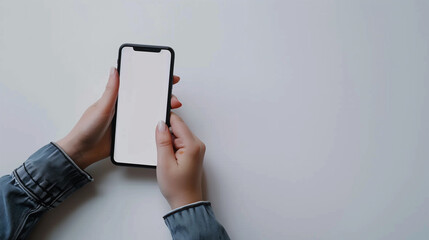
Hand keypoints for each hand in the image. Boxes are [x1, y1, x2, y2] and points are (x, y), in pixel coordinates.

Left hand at [57, 67, 181, 168]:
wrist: (83, 152)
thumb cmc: (87, 128)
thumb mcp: (101, 108)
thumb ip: (111, 90)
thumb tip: (115, 69)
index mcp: (118, 98)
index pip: (139, 85)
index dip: (154, 81)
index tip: (168, 78)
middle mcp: (125, 109)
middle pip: (149, 100)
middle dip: (164, 98)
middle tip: (173, 100)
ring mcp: (129, 122)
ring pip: (149, 114)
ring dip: (161, 112)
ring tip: (170, 113)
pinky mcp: (130, 134)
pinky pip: (145, 129)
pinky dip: (155, 128)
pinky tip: (162, 127)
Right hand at [155, 113, 205, 208]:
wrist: (186, 202)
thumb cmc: (177, 187)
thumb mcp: (164, 163)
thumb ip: (162, 141)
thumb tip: (161, 124)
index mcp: (192, 145)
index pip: (178, 122)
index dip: (165, 120)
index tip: (155, 122)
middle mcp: (197, 144)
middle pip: (178, 128)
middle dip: (166, 134)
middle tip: (160, 150)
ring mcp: (196, 149)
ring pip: (178, 135)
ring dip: (169, 142)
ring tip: (166, 158)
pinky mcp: (193, 153)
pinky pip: (180, 142)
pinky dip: (172, 147)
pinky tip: (169, 158)